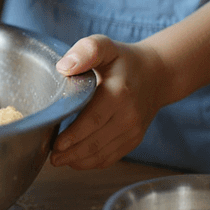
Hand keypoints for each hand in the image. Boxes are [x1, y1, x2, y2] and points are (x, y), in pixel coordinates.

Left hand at [49, 35, 167, 169]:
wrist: (157, 74)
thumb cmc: (124, 60)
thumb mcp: (105, 46)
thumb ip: (85, 51)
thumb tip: (64, 67)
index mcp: (119, 93)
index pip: (92, 120)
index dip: (73, 135)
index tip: (55, 144)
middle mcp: (129, 115)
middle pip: (95, 141)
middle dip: (71, 153)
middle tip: (51, 157)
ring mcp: (133, 130)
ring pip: (102, 153)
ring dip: (79, 161)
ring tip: (59, 160)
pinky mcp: (134, 139)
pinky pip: (111, 157)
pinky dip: (92, 162)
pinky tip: (76, 161)